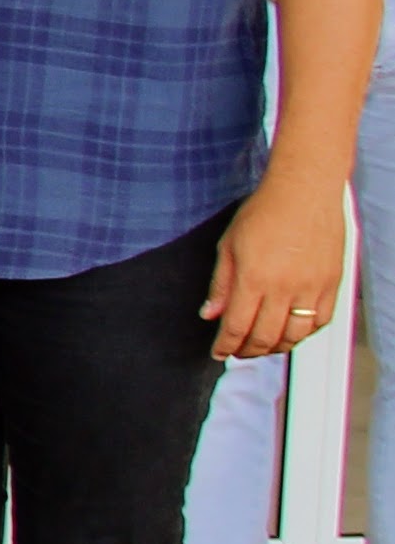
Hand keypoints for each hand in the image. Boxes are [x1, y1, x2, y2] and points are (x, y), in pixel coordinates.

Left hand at [207, 171, 349, 358]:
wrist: (304, 191)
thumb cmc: (264, 211)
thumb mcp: (229, 245)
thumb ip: (221, 284)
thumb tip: (211, 314)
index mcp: (254, 279)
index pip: (237, 327)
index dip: (225, 346)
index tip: (219, 352)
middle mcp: (284, 288)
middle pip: (265, 337)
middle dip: (247, 351)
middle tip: (238, 351)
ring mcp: (311, 287)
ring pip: (295, 335)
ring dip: (276, 347)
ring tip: (263, 345)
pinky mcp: (332, 283)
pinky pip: (320, 321)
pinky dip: (304, 333)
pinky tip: (292, 331)